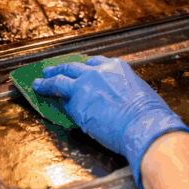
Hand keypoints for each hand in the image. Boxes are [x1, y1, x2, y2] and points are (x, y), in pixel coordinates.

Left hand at [32, 56, 188, 188]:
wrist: (146, 126)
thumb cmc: (149, 116)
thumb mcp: (138, 92)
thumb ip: (120, 90)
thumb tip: (112, 97)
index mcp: (117, 67)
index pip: (95, 63)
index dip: (84, 67)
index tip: (79, 69)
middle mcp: (98, 72)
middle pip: (73, 67)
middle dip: (60, 68)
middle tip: (50, 70)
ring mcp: (85, 85)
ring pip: (59, 79)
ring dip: (46, 81)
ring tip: (38, 83)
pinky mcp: (76, 102)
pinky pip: (61, 99)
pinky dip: (52, 97)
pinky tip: (44, 98)